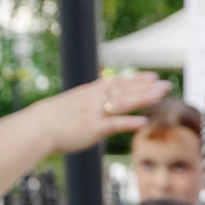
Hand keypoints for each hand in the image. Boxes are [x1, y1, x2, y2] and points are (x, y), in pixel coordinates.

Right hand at [37, 73, 170, 154]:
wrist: (37, 127)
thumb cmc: (51, 120)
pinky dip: (129, 122)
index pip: (119, 82)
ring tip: (161, 95)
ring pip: (123, 102)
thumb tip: (96, 105)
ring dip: (144, 98)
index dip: (137, 79)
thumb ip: (87, 103)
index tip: (153, 76)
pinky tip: (144, 122)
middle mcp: (95, 99)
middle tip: (167, 84)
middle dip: (147, 86)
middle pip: (126, 89)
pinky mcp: (93, 128)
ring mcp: (95, 112)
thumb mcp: (71, 105)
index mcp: (90, 92)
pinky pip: (114, 124)